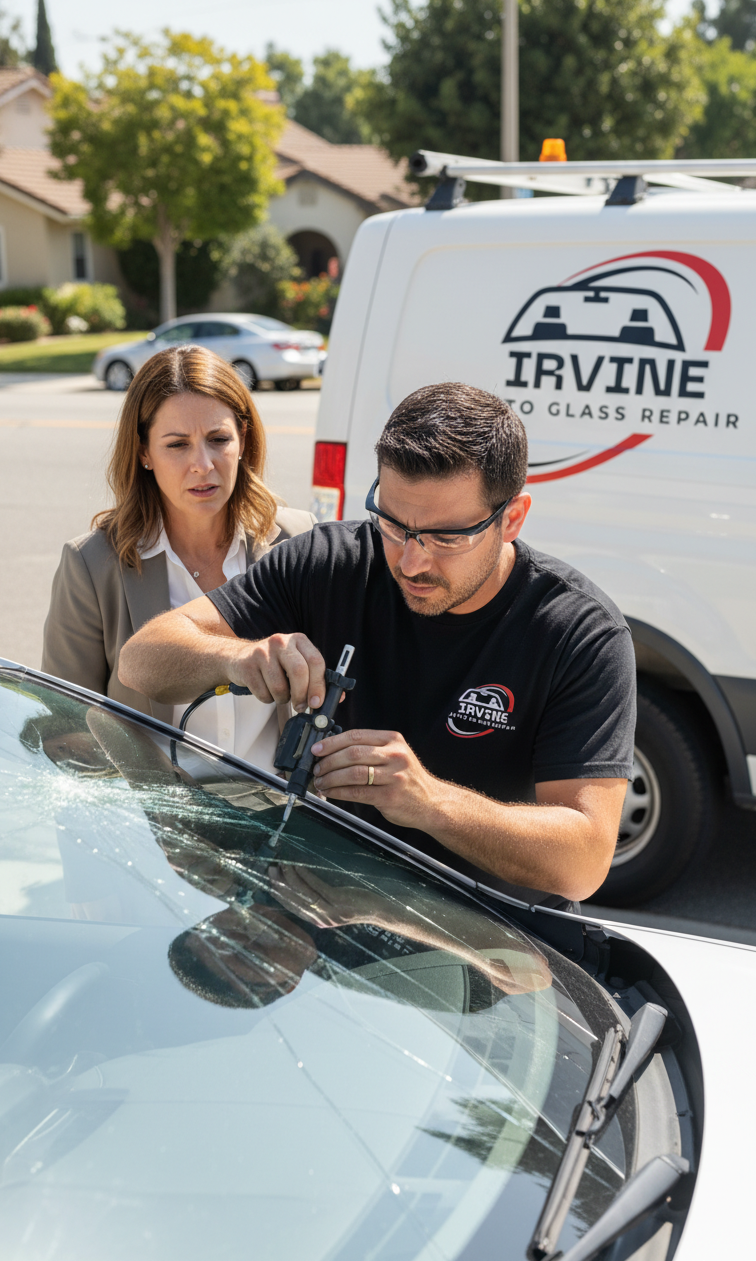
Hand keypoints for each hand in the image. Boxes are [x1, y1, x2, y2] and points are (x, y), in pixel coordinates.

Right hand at [227, 632, 326, 711]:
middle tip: (301, 706)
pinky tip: (266, 690)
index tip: (318, 702)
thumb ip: (317, 678)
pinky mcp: (247, 665)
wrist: (239, 658)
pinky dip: (268, 699)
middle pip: (299, 671)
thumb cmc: (275, 665)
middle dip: (302, 694)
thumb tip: (338, 697)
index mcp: (299, 640)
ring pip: (280, 686)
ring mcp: (262, 652)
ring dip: (283, 698)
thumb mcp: (297, 664)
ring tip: (281, 694)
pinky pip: (263, 693)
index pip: (316, 661)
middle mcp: (281, 642)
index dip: (319, 685)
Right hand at [268, 863, 390, 928]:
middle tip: (271, 869)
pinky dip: (306, 876)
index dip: (280, 894)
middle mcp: (321, 919)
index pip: (293, 908)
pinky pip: (318, 888)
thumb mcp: (333, 904)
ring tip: (284, 864)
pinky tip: (300, 866)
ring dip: (291, 878)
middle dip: (281, 884)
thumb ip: (318, 900)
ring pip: (304, 894)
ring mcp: (330, 911)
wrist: (377, 910)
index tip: (270, 882)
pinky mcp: (339, 901)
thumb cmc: (354, 902)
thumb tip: (299, 886)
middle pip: (296, 901)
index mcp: (318, 920)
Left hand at [311, 728, 440, 829]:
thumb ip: (370, 749)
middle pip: (352, 753)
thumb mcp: (395, 755)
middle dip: (328, 761)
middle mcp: (395, 755)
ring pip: (353, 773)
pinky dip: (339, 792)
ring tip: (321, 781)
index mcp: (393, 740)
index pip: (356, 735)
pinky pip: (357, 792)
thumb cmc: (407, 778)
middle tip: (317, 768)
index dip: (332, 742)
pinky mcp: (389, 796)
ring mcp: (394, 776)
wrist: (431, 802)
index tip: (317, 749)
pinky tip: (331, 792)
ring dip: (331, 778)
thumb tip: (333, 750)